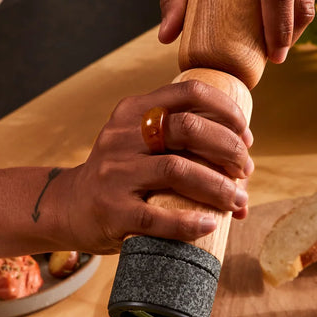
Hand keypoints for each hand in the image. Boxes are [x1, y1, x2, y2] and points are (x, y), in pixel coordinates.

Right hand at [62, 80, 252, 253]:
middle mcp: (121, 136)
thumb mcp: (139, 143)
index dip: (227, 111)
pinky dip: (190, 222)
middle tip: (246, 170)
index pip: (190, 92)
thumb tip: (245, 170)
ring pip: (178, 170)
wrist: (70, 207)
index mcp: (133, 111)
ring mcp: (115, 173)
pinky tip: (210, 224)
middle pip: (188, 128)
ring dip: (219, 187)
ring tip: (238, 201)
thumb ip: (181, 143)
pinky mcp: (112, 210)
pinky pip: (157, 216)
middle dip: (229, 149)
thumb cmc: (122, 176)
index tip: (246, 137)